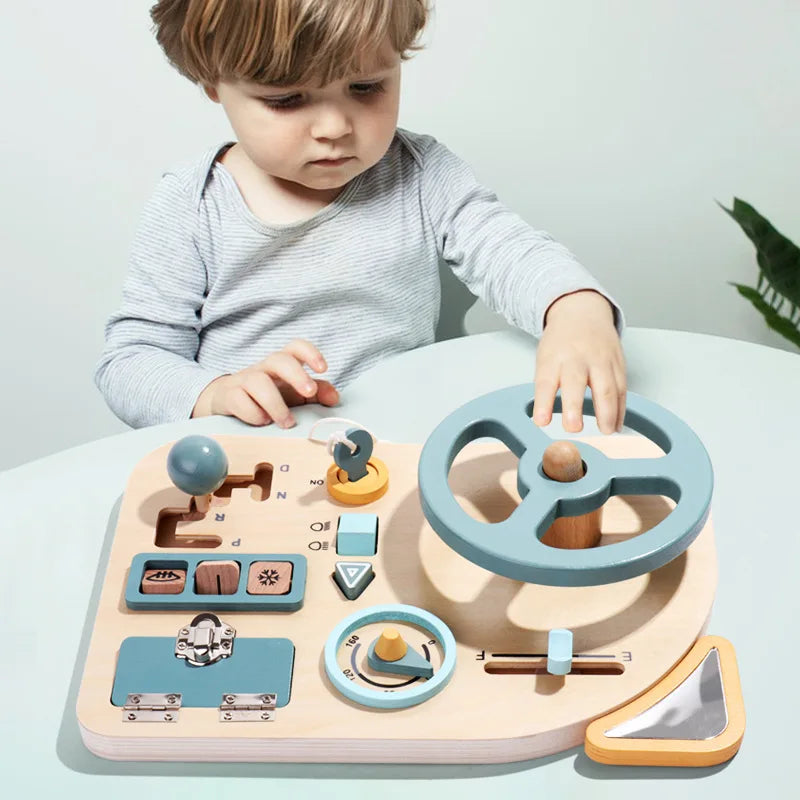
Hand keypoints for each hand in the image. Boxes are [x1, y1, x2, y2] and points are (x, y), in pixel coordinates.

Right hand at [192, 339, 339, 427]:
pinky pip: (239, 400)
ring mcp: (244, 380)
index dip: (310, 353)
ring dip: (276, 404)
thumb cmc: (267, 395)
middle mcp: (263, 368)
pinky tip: (263, 422)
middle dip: (297, 375)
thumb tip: (335, 398)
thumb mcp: (294, 393)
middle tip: (310, 393)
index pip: (295, 347)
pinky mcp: (229, 396)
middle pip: (279, 360)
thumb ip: (317, 393)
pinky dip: (253, 413)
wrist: (227, 400)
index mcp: (281, 364)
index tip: (323, 369)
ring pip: (258, 382)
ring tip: (287, 422)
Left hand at [532, 290, 625, 434]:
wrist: (582, 312)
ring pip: (606, 386)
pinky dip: (620, 409)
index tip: (541, 421)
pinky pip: (621, 388)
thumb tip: (543, 420)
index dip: (543, 403)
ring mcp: (600, 359)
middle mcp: (577, 357)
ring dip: (607, 412)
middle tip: (573, 428)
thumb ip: (545, 388)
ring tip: (605, 431)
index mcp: (554, 357)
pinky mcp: (617, 363)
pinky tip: (617, 425)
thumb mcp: (544, 359)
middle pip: (576, 382)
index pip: (545, 382)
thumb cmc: (560, 342)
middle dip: (574, 407)